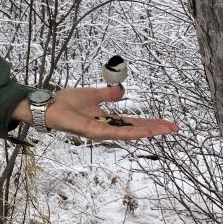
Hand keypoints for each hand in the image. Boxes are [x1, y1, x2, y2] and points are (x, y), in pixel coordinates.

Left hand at [14, 85, 178, 140]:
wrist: (49, 105)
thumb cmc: (66, 102)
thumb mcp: (92, 94)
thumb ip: (108, 94)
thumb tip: (123, 90)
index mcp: (106, 120)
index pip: (132, 122)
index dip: (149, 123)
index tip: (166, 123)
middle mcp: (106, 128)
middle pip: (135, 129)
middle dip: (154, 129)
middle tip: (173, 128)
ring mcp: (101, 132)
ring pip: (129, 133)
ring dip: (147, 131)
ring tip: (165, 130)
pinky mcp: (94, 131)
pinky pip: (116, 132)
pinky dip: (131, 131)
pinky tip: (144, 131)